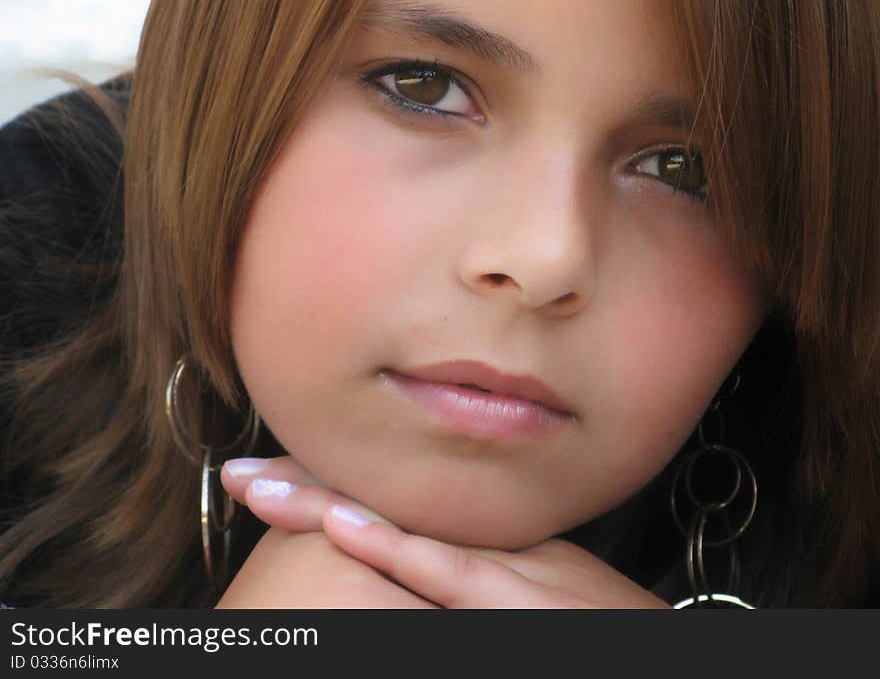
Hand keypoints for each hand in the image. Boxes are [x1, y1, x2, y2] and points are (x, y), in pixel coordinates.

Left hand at [221, 456, 670, 608]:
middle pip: (385, 500)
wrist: (648, 638)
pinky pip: (450, 574)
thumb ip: (469, 567)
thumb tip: (408, 561)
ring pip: (401, 526)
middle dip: (309, 485)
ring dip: (325, 505)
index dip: (333, 482)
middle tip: (240, 472)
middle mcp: (486, 538)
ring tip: (259, 488)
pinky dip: (397, 547)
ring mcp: (502, 567)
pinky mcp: (520, 605)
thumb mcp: (530, 585)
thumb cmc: (594, 621)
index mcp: (484, 534)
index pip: (397, 497)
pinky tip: (345, 527)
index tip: (276, 473)